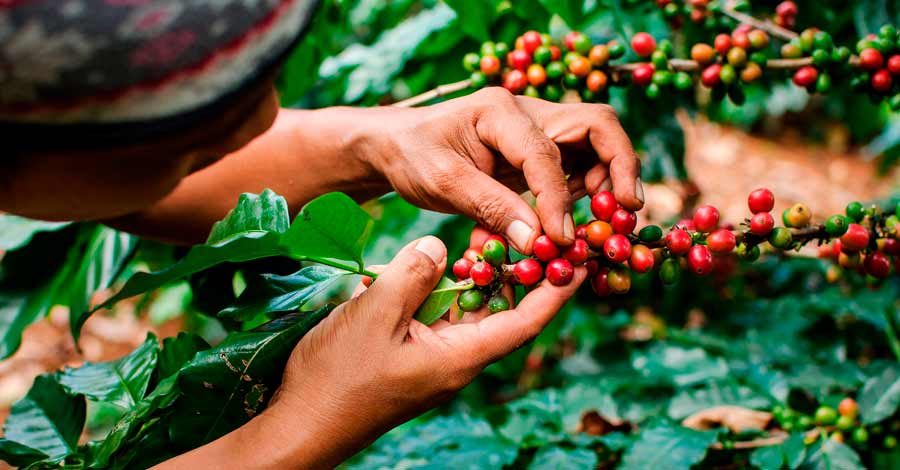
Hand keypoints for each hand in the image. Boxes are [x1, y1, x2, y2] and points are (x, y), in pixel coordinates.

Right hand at [255, 236, 584, 467]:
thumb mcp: (377, 314)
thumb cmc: (339, 376)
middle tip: (529, 232)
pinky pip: (441, 318)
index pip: (525, 321)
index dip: (555, 290)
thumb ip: (414, 273)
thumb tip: (440, 245)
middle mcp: (456, 360)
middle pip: (502, 313)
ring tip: (486, 238)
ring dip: (478, 278)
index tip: (580, 260)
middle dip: (518, 274)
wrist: (301, 423)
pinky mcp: (412, 356)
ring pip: (470, 313)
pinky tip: (436, 265)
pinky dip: (446, 290)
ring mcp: (433, 359)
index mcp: (461, 357)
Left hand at [355, 87, 643, 253]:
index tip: (559, 240)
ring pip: (593, 146)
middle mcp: (527, 113)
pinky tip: (570, 224)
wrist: (396, 146)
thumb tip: (539, 242)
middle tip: (628, 211)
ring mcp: (536, 131)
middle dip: (619, 167)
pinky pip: (574, 168)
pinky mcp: (536, 152)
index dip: (558, 199)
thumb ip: (490, 208)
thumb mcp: (442, 183)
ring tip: (606, 222)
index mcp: (500, 111)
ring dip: (606, 182)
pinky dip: (581, 194)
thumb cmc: (413, 156)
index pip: (546, 153)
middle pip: (596, 127)